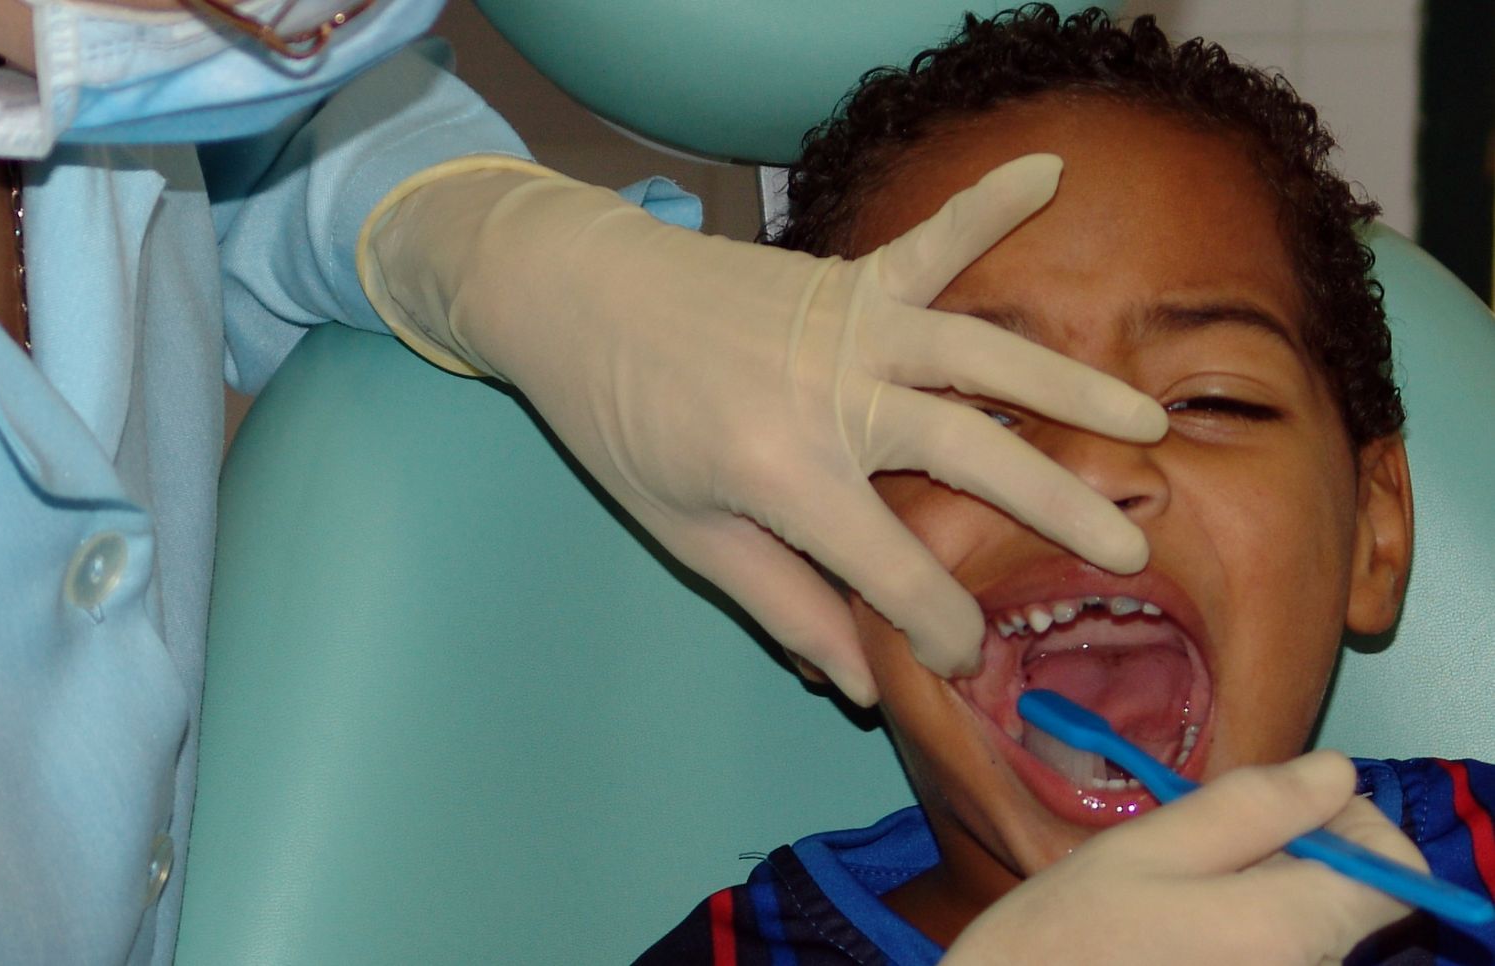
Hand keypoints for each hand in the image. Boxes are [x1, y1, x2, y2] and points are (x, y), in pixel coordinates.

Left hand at [359, 154, 1165, 703]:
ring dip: (1070, 391)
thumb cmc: (624, 425)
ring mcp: (848, 326)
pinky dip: (989, 206)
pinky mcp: (846, 276)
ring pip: (983, 358)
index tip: (964, 657)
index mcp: (786, 474)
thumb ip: (783, 605)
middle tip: (1128, 551)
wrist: (574, 299)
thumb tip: (863, 684)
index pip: (895, 570)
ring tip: (1148, 426)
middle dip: (1055, 510)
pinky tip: (1050, 171)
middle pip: (972, 458)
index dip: (937, 626)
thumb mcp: (689, 536)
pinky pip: (933, 243)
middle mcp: (833, 395)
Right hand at [946, 751, 1423, 964]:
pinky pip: (1269, 956)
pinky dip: (1236, 932)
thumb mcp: (1142, 848)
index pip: (1395, 872)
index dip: (1351, 824)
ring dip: (1258, 892)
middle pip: (1350, 900)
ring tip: (1172, 889)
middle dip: (1292, 854)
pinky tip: (1170, 931)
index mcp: (1286, 929)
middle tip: (1200, 840)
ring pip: (1306, 928)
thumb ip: (1248, 807)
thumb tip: (1331, 773)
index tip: (1279, 806)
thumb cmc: (1058, 942)